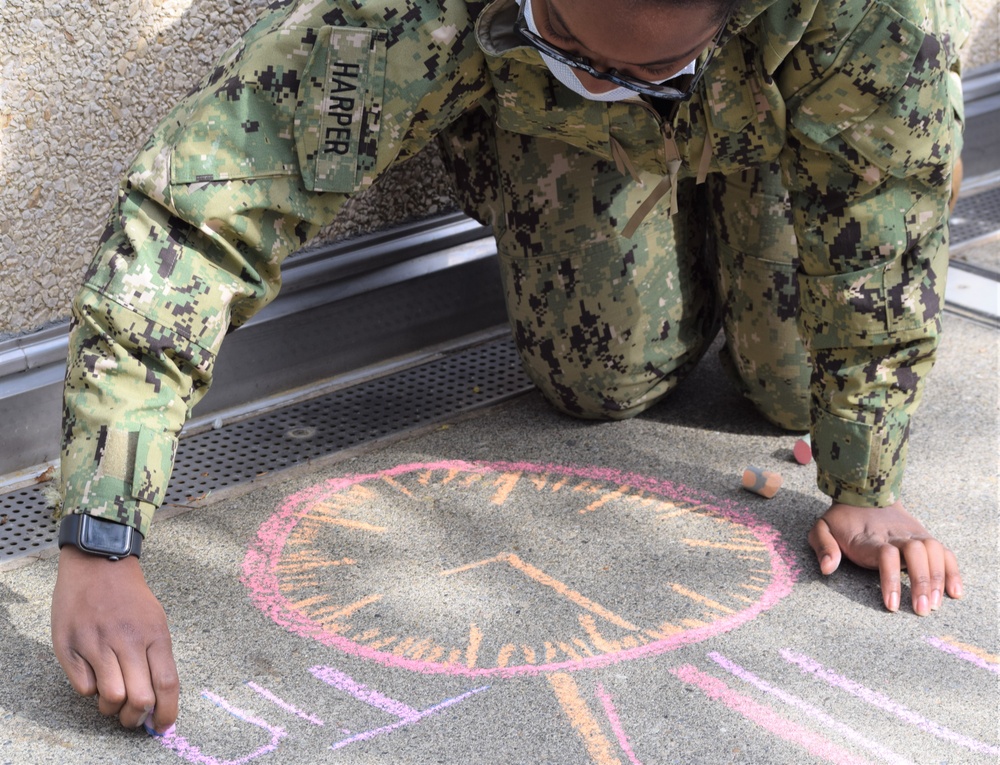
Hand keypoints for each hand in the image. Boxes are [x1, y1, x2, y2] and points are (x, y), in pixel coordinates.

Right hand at [51, 546, 178, 731]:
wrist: (99, 564)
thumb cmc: (130, 597)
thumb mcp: (156, 620)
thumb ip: (157, 656)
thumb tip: (159, 696)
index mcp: (155, 634)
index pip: (167, 684)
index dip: (167, 712)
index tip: (163, 726)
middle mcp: (128, 641)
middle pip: (140, 697)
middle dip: (137, 718)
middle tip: (133, 718)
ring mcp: (98, 644)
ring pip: (111, 697)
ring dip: (112, 708)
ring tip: (112, 698)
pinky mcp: (71, 647)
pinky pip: (83, 688)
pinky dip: (90, 691)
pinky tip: (94, 676)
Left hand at [808, 501, 962, 615]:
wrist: (863, 494)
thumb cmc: (841, 520)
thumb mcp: (821, 528)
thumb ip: (823, 546)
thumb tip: (828, 568)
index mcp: (871, 538)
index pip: (886, 555)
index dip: (891, 579)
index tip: (891, 605)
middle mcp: (896, 535)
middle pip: (917, 552)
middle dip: (921, 582)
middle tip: (920, 611)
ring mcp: (913, 535)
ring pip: (934, 551)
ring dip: (938, 578)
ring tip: (933, 605)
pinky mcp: (924, 538)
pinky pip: (944, 552)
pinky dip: (952, 571)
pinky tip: (954, 593)